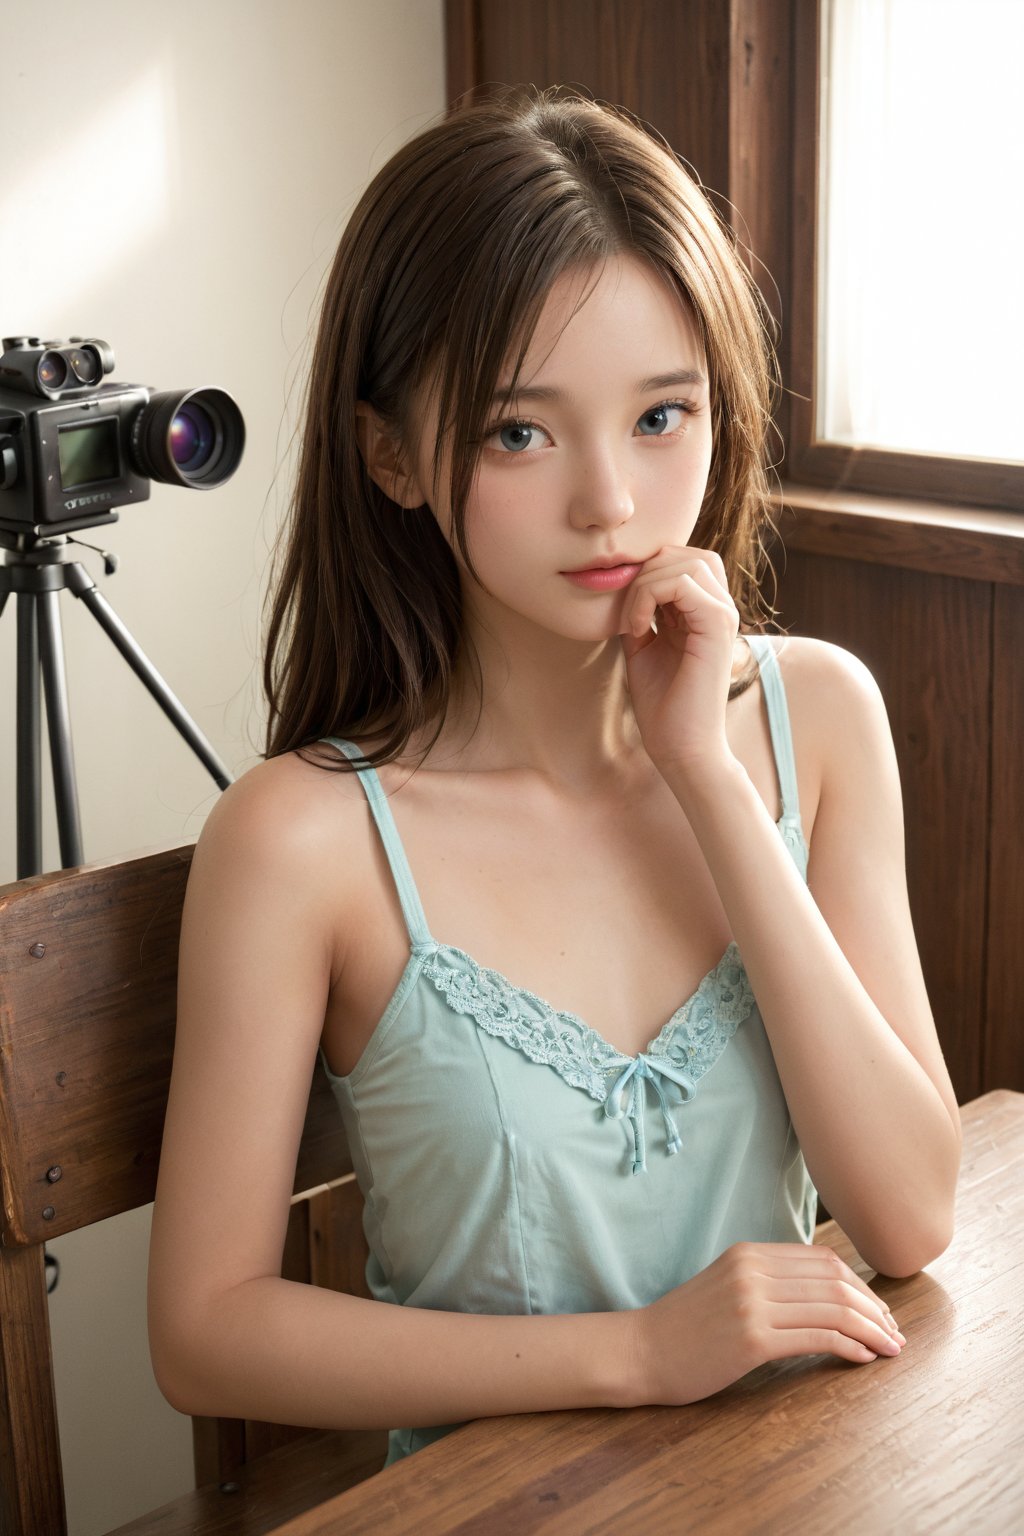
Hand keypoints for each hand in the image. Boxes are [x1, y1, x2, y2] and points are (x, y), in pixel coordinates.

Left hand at [619, 546, 738, 778]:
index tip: (626, 614)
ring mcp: (724, 615)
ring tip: (633, 622)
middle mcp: (720, 608)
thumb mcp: (642, 646)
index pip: (680, 560)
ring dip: (645, 585)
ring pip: (685, 561)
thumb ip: (640, 611)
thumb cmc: (662, 705)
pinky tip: (639, 629)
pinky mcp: (718, 626)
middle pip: (685, 552)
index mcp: (705, 612)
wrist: (680, 746)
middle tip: (627, 613)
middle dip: (646, 572)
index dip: (646, 574)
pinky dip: (649, 596)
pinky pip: (681, 582)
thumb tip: (622, 581)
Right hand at [632, 1242, 904, 1406]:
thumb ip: (767, 1282)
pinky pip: (817, 1337)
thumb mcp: (726, 1287)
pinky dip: (849, 1346)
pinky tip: (863, 1359)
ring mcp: (751, 1302)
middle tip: (894, 1334)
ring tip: (889, 1349)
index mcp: (749, 1253)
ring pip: (832, 1308)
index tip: (880, 1311)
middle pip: (834, 1281)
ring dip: (870, 1330)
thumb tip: (822, 1294)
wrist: (640, 1351)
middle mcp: (753, 1270)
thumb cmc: (685, 1328)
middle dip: (873, 1308)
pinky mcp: (752, 1338)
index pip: (823, 1261)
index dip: (860, 1286)